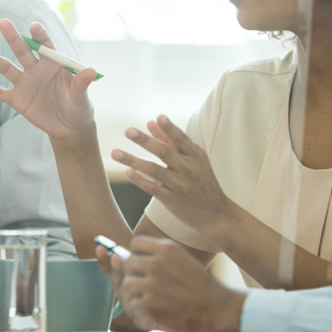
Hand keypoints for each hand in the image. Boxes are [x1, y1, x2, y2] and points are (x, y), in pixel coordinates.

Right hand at [0, 19, 96, 141]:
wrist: (68, 127)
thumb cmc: (78, 106)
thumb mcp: (81, 96)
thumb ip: (82, 83)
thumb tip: (91, 70)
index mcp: (53, 64)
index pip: (45, 45)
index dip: (40, 36)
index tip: (34, 26)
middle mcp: (36, 69)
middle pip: (22, 51)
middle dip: (13, 38)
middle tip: (2, 22)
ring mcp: (25, 83)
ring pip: (6, 68)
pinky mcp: (16, 99)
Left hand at [97, 237, 243, 331]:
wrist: (218, 308)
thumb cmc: (199, 286)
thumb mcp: (182, 260)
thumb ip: (157, 256)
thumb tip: (119, 257)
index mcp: (167, 248)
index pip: (135, 244)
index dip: (138, 256)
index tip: (146, 268)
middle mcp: (158, 262)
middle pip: (127, 263)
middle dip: (133, 275)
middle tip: (144, 288)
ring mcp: (153, 282)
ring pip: (126, 284)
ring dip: (133, 295)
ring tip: (145, 301)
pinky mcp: (151, 302)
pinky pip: (132, 303)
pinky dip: (138, 310)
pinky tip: (149, 313)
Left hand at [110, 115, 235, 238]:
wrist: (216, 214)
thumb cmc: (202, 181)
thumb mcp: (194, 159)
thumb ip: (172, 140)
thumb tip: (151, 122)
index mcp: (196, 156)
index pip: (181, 139)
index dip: (170, 129)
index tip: (159, 117)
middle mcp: (189, 169)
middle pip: (164, 152)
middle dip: (145, 141)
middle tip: (128, 131)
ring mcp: (180, 185)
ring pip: (154, 170)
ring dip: (133, 160)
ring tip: (115, 153)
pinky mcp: (172, 200)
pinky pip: (153, 188)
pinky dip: (139, 180)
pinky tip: (128, 172)